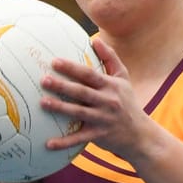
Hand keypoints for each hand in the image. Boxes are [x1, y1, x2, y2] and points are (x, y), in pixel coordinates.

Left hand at [39, 36, 151, 157]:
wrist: (140, 134)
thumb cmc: (127, 102)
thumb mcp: (123, 78)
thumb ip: (110, 58)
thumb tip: (95, 39)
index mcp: (111, 86)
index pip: (89, 74)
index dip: (72, 68)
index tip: (54, 62)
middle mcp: (107, 101)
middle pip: (82, 92)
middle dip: (62, 86)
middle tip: (43, 79)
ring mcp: (103, 119)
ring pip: (78, 113)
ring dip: (60, 108)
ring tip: (42, 102)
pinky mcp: (99, 135)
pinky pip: (79, 139)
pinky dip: (64, 142)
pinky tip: (48, 143)